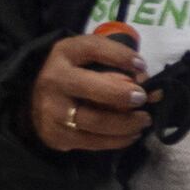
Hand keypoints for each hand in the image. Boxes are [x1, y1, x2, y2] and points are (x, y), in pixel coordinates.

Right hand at [31, 27, 149, 156]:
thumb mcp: (93, 57)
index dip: (121, 56)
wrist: (40, 99)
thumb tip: (150, 84)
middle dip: (122, 94)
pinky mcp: (54, 135)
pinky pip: (90, 141)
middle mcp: (53, 80)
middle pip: (91, 88)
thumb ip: (120, 64)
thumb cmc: (77, 73)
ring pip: (94, 120)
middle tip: (143, 99)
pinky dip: (116, 140)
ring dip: (126, 123)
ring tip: (143, 120)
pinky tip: (131, 134)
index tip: (142, 65)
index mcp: (64, 54)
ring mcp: (50, 110)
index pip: (93, 48)